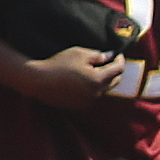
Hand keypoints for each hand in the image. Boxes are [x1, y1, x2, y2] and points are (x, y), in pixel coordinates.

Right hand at [11, 44, 128, 109]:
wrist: (39, 81)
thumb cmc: (59, 64)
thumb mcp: (79, 53)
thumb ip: (97, 55)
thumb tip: (108, 56)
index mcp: (99, 80)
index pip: (118, 69)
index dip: (120, 60)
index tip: (118, 54)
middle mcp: (97, 93)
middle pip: (114, 81)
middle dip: (115, 71)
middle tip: (110, 62)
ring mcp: (89, 101)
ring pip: (104, 89)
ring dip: (104, 80)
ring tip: (97, 70)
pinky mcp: (80, 105)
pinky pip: (92, 95)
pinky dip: (93, 87)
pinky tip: (85, 80)